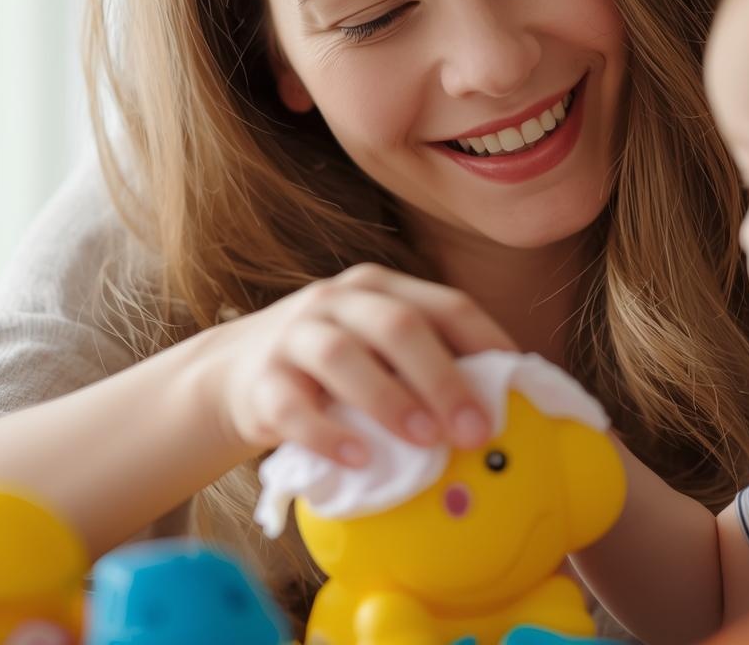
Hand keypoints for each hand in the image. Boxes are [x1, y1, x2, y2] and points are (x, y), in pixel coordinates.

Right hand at [202, 264, 518, 465]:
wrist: (232, 375)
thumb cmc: (331, 369)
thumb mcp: (377, 349)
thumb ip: (427, 363)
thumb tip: (501, 407)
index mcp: (381, 289)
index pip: (445, 305)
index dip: (486, 342)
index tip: (515, 386)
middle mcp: (337, 302)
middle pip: (397, 325)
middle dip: (443, 378)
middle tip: (475, 429)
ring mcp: (294, 337)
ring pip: (342, 356)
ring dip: (389, 399)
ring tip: (425, 441)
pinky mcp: (261, 383)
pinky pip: (293, 407)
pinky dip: (328, 435)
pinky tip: (358, 459)